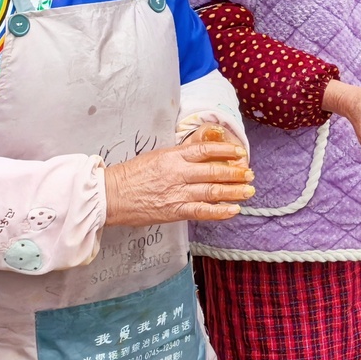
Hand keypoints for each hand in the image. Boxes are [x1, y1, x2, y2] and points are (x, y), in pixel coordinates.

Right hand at [104, 140, 253, 225]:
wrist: (110, 195)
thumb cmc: (132, 175)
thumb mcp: (158, 156)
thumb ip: (181, 153)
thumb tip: (202, 148)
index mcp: (173, 156)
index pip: (205, 150)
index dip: (226, 150)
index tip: (240, 152)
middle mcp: (178, 173)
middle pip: (214, 171)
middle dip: (236, 173)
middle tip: (250, 174)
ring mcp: (177, 193)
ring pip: (212, 191)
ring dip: (234, 192)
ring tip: (248, 191)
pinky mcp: (173, 211)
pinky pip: (202, 211)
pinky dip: (220, 211)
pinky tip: (233, 210)